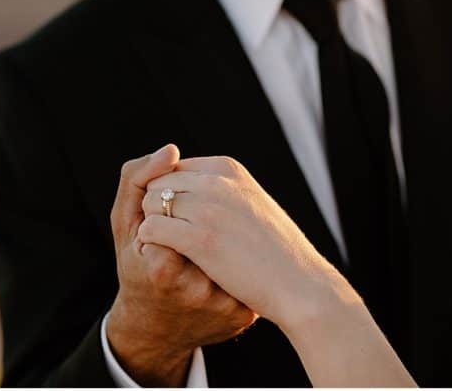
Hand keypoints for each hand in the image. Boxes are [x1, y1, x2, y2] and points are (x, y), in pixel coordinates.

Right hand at [106, 145, 256, 386]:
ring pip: (233, 246)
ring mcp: (222, 306)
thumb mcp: (124, 226)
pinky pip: (247, 271)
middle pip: (211, 227)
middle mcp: (195, 292)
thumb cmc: (136, 267)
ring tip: (209, 254)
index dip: (176, 214)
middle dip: (201, 226)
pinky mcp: (242, 315)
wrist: (156, 328)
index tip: (168, 230)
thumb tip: (172, 148)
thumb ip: (136, 181)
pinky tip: (224, 269)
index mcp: (161, 270)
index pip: (181, 213)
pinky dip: (238, 262)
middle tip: (191, 241)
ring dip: (224, 240)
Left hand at [138, 156, 355, 332]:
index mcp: (228, 168)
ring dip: (154, 226)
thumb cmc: (275, 250)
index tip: (181, 221)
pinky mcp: (200, 238)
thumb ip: (222, 190)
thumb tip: (190, 189)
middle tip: (171, 238)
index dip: (170, 196)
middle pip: (158, 184)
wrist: (299, 283)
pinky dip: (151, 244)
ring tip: (171, 249)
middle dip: (158, 210)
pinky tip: (167, 258)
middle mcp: (216, 180)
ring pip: (151, 205)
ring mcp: (208, 207)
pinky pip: (151, 230)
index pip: (175, 169)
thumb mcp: (250, 203)